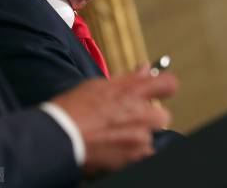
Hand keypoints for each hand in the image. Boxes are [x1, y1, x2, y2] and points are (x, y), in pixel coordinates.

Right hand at [51, 69, 177, 175]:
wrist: (57, 138)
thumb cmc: (72, 110)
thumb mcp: (98, 85)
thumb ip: (128, 79)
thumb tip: (146, 69)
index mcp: (132, 92)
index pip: (169, 84)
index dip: (165, 87)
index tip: (159, 90)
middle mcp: (140, 114)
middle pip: (163, 116)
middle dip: (149, 118)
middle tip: (129, 120)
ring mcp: (138, 137)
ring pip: (150, 137)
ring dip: (138, 137)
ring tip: (114, 136)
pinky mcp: (133, 157)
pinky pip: (144, 155)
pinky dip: (132, 154)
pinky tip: (115, 149)